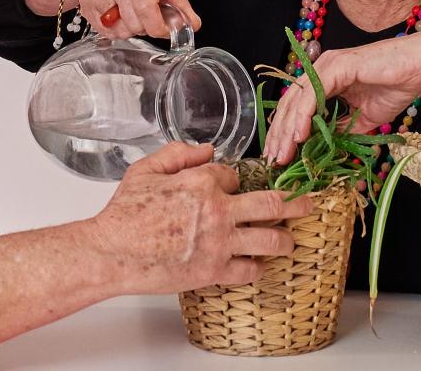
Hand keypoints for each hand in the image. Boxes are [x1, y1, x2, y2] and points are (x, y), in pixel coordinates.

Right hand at [73, 0, 201, 39]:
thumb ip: (179, 3)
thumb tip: (192, 25)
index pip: (147, 8)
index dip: (158, 27)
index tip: (164, 30)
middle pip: (136, 23)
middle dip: (147, 26)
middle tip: (148, 15)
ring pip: (121, 30)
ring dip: (132, 28)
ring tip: (132, 12)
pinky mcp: (86, 2)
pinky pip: (107, 32)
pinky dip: (117, 29)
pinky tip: (119, 14)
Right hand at [83, 142, 312, 293]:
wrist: (112, 253)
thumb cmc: (123, 214)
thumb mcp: (145, 170)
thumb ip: (178, 153)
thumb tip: (207, 149)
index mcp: (201, 181)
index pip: (236, 175)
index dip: (236, 180)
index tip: (236, 187)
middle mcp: (218, 210)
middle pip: (273, 203)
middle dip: (296, 202)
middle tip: (308, 202)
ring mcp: (220, 242)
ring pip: (271, 240)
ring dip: (286, 240)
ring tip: (291, 241)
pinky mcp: (215, 271)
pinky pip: (250, 270)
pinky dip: (257, 267)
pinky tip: (257, 265)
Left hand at [264, 32, 420, 165]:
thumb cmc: (397, 86)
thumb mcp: (364, 118)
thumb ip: (343, 129)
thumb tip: (327, 147)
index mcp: (324, 80)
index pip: (295, 108)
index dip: (285, 133)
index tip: (280, 157)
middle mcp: (320, 71)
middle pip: (289, 105)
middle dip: (279, 135)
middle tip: (274, 161)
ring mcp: (326, 66)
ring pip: (297, 100)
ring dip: (287, 130)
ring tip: (283, 154)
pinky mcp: (337, 65)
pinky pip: (314, 94)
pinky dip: (304, 116)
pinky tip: (299, 136)